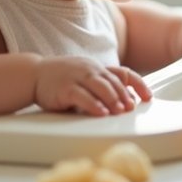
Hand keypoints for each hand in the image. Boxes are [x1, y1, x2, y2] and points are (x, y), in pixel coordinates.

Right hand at [33, 57, 150, 115]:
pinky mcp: (65, 88)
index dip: (138, 84)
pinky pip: (82, 96)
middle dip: (125, 96)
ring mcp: (77, 77)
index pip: (123, 73)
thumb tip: (124, 102)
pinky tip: (101, 113)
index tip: (148, 96)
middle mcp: (90, 69)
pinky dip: (93, 105)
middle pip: (114, 82)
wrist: (33, 74)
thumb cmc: (61, 79)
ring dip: (113, 99)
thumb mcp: (84, 78)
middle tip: (132, 109)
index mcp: (97, 67)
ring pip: (100, 87)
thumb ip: (101, 86)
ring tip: (120, 111)